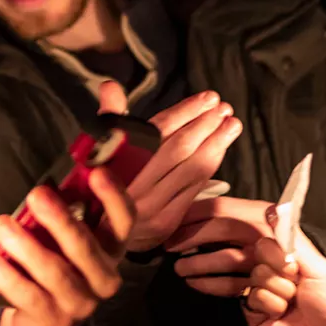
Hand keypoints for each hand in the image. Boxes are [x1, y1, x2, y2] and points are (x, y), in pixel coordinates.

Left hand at [0, 169, 134, 325]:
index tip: (97, 172)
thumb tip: (45, 187)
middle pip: (87, 247)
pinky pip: (29, 296)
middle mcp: (103, 278)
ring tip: (1, 225)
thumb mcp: (60, 240)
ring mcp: (81, 304)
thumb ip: (60, 216)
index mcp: (110, 251)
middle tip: (36, 195)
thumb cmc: (51, 267)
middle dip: (61, 220)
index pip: (124, 222)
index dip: (114, 197)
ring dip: (27, 246)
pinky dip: (8, 277)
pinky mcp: (53, 322)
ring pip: (56, 272)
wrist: (38, 325)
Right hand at [97, 81, 241, 253]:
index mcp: (114, 165)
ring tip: (231, 124)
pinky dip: (209, 167)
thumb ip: (110, 119)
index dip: (185, 112)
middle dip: (205, 125)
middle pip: (178, 149)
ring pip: (191, 169)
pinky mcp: (166, 223)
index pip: (157, 132)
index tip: (209, 97)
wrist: (93, 239)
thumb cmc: (97, 186)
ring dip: (216, 144)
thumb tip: (110, 85)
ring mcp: (152, 208)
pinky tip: (220, 150)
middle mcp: (133, 187)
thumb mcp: (97, 152)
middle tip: (224, 108)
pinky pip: (194, 189)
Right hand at [166, 198, 325, 325]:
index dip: (216, 215)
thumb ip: (290, 242)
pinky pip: (230, 288)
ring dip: (204, 265)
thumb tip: (272, 210)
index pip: (245, 218)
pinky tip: (194, 283)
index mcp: (283, 241)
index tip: (189, 215)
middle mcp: (266, 255)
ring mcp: (255, 276)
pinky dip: (215, 286)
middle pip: (228, 238)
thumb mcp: (317, 268)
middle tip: (174, 242)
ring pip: (225, 263)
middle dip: (200, 238)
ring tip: (181, 269)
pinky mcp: (249, 300)